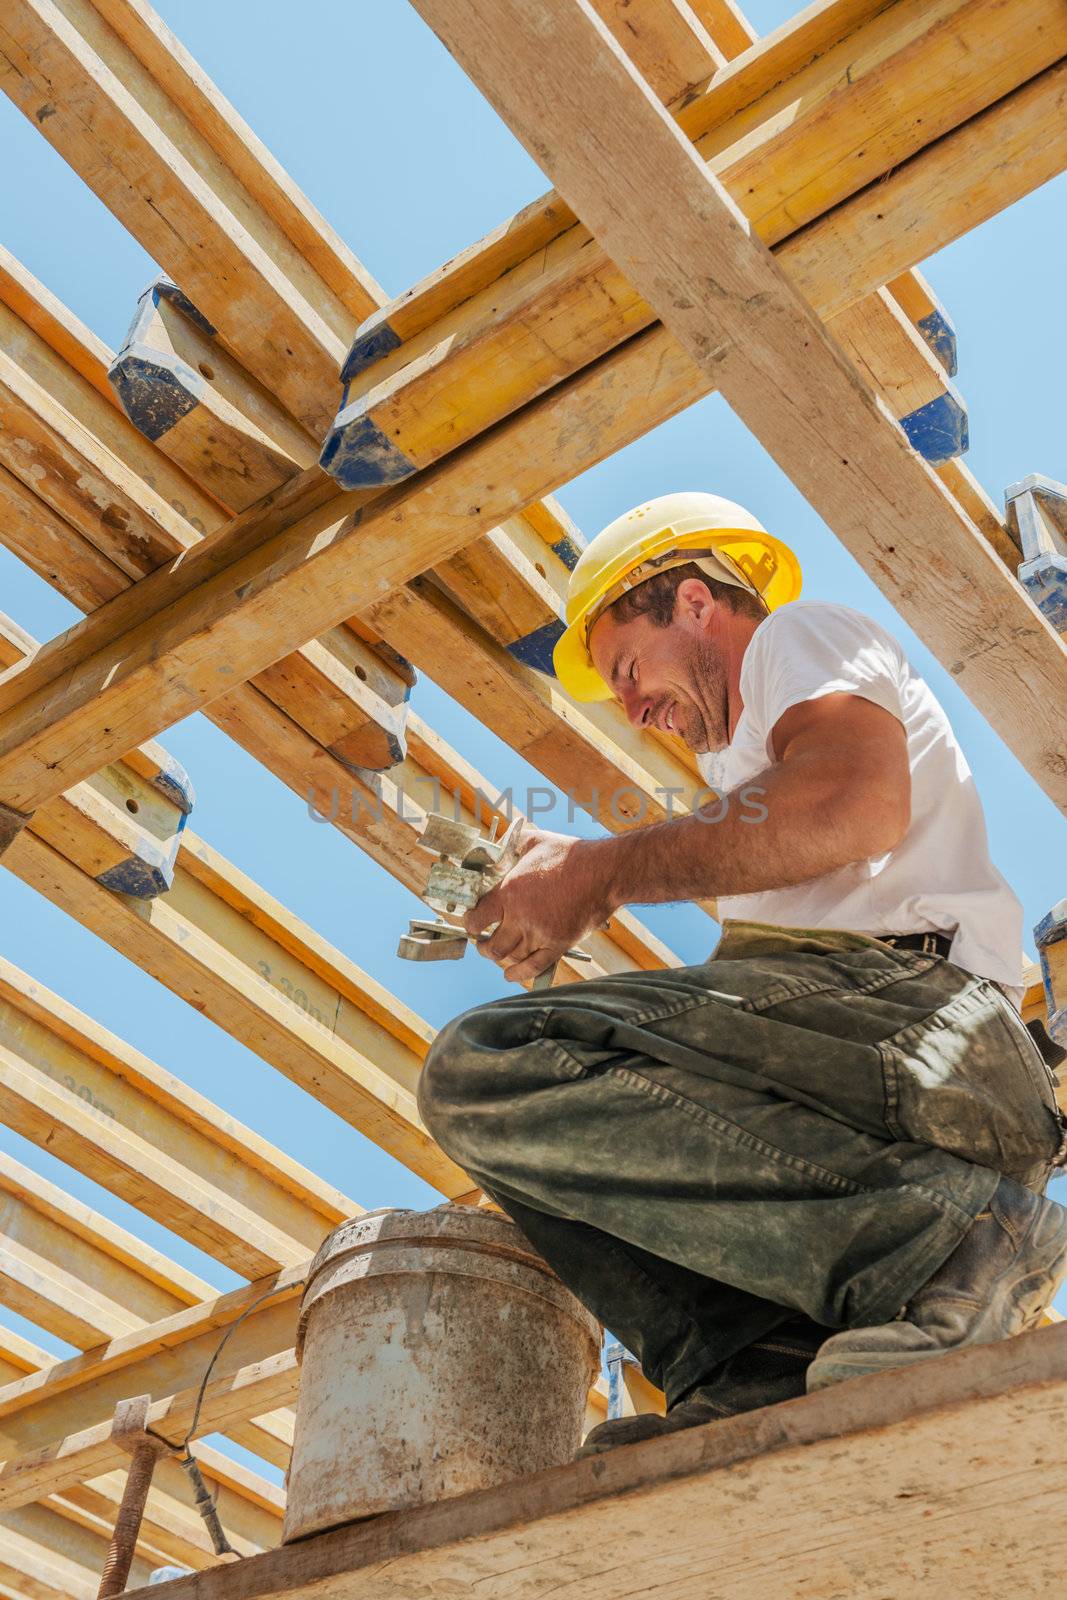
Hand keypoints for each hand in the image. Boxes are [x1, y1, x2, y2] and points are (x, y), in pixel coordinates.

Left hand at [464, 826, 613, 984]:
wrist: (603, 872)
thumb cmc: (570, 854)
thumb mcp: (534, 840)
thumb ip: (510, 846)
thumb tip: (496, 849)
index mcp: (510, 892)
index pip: (477, 919)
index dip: (470, 923)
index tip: (472, 923)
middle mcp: (521, 917)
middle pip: (492, 946)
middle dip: (483, 947)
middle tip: (482, 943)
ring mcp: (541, 934)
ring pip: (511, 957)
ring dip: (500, 958)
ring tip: (497, 953)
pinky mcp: (559, 945)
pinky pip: (534, 967)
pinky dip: (519, 974)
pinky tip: (510, 975)